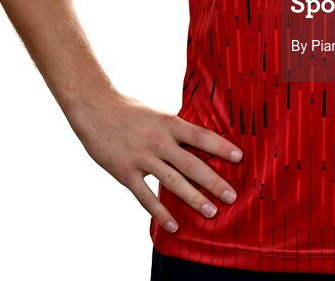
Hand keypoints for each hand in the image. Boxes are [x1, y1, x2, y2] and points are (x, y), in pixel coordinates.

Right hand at [66, 91, 242, 233]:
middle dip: (214, 181)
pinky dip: (161, 213)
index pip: (201, 136)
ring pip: (173, 182)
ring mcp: (142, 158)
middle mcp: (158, 141)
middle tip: (232, 195)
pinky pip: (146, 197)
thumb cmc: (129, 110)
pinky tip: (174, 226)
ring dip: (194, 199)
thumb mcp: (157, 114)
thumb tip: (198, 140)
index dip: (221, 147)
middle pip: (191, 164)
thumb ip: (175, 129)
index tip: (239, 157)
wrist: (95, 109)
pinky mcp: (125, 173)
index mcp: (169, 123)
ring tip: (211, 212)